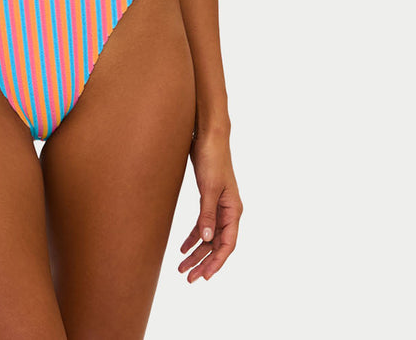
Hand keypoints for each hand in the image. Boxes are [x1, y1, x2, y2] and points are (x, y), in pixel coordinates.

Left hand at [178, 128, 242, 282]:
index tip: (205, 277)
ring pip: (208, 236)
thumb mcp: (209, 188)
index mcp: (233, 210)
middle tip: (188, 278)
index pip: (227, 244)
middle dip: (203, 262)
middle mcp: (229, 211)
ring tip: (182, 267)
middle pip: (217, 244)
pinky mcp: (208, 199)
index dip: (217, 262)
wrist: (208, 136)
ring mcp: (219, 205)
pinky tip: (183, 247)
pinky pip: (202, 224)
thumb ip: (208, 214)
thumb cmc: (212, 158)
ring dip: (197, 252)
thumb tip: (205, 239)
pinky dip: (193, 236)